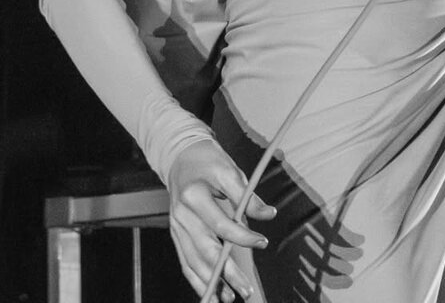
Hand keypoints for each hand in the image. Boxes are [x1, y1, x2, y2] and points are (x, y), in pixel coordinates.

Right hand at [167, 138, 275, 301]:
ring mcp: (176, 226)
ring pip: (193, 261)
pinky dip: (197, 279)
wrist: (182, 156)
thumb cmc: (207, 162)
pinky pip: (185, 261)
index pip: (222, 224)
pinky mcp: (176, 234)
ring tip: (229, 298)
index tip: (262, 242)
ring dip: (211, 283)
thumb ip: (248, 196)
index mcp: (194, 195)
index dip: (244, 237)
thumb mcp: (230, 170)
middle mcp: (182, 213)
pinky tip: (210, 292)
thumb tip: (268, 214)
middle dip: (227, 273)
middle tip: (245, 289)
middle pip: (206, 249)